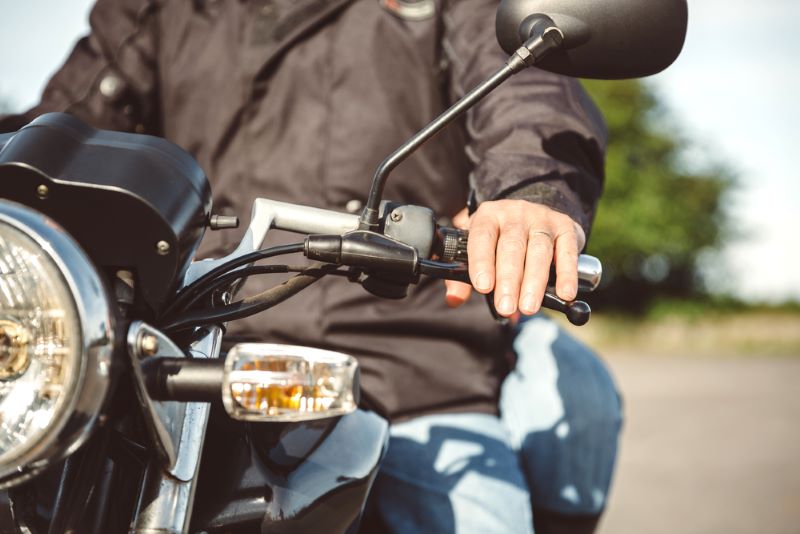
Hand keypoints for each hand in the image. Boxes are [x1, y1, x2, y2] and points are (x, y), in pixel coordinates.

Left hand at [444, 200, 584, 316]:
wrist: (532, 215)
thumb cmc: (500, 239)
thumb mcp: (478, 248)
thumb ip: (462, 276)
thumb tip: (454, 299)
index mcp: (488, 216)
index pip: (482, 237)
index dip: (482, 262)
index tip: (483, 287)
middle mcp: (515, 213)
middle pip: (512, 247)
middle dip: (509, 280)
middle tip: (506, 306)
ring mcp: (541, 218)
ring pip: (538, 250)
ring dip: (534, 282)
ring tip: (528, 307)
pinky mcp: (565, 227)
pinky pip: (567, 251)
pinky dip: (567, 274)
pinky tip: (565, 293)